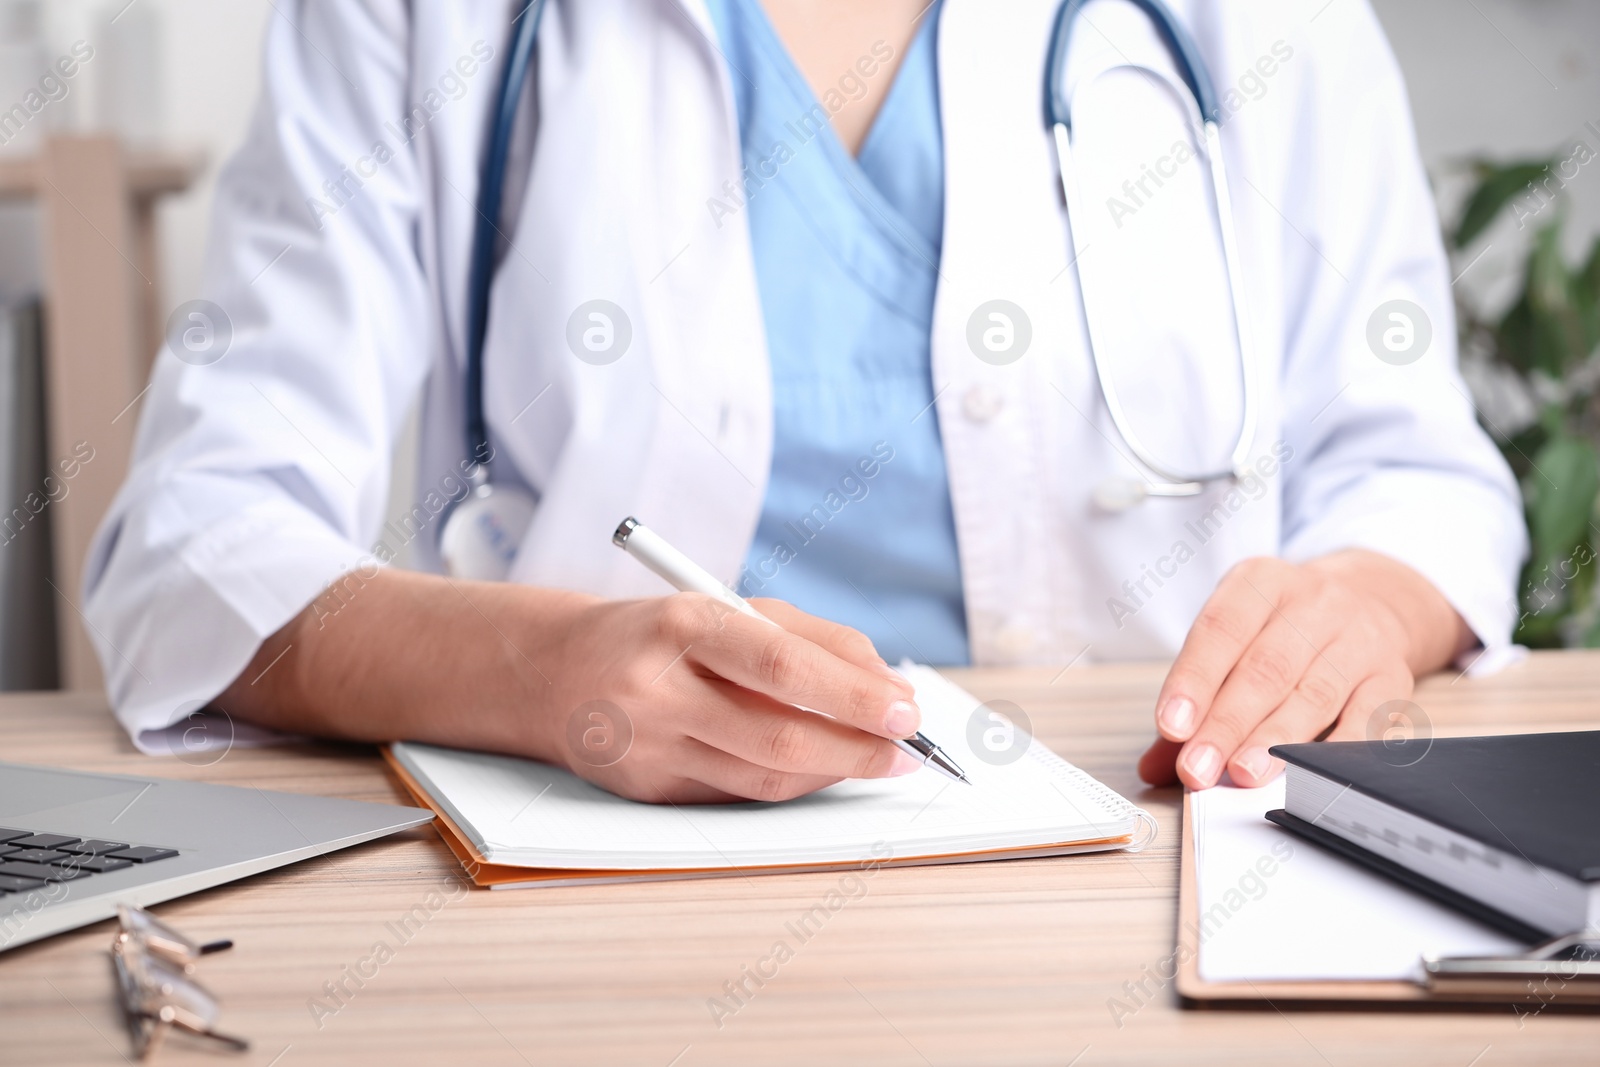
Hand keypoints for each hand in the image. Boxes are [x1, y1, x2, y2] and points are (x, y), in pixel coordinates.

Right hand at [535, 594, 923, 803]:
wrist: (551, 672)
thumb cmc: (661, 634)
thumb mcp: (727, 607)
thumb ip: (812, 638)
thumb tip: (886, 686)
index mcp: (683, 625)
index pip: (783, 666)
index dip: (853, 693)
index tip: (906, 709)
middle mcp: (659, 690)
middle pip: (778, 735)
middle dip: (858, 747)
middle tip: (908, 749)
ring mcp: (650, 748)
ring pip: (764, 778)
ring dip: (835, 772)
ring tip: (880, 760)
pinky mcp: (649, 791)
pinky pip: (740, 795)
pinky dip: (793, 784)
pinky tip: (825, 769)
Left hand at [1137, 551, 1470, 789]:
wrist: (1374, 600)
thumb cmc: (1283, 630)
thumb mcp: (1234, 642)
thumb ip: (1194, 703)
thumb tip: (1154, 766)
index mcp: (1260, 583)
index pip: (1220, 630)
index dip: (1194, 680)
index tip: (1172, 727)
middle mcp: (1313, 603)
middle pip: (1265, 668)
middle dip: (1227, 724)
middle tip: (1198, 768)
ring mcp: (1358, 638)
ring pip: (1313, 693)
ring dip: (1276, 740)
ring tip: (1245, 775)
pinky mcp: (1393, 675)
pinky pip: (1369, 715)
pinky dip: (1338, 748)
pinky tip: (1310, 774)